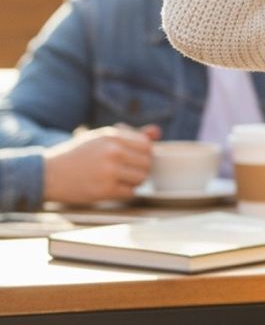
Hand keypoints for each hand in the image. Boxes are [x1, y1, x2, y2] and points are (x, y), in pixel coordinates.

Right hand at [42, 123, 160, 204]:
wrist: (48, 174)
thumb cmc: (77, 154)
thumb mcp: (101, 137)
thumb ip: (131, 135)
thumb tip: (157, 132)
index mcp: (113, 136)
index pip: (147, 145)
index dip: (145, 153)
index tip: (136, 158)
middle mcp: (113, 152)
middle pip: (147, 162)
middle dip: (141, 167)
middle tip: (129, 170)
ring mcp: (109, 172)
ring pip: (141, 178)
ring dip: (135, 180)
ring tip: (121, 179)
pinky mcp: (104, 190)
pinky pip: (130, 192)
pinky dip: (127, 192)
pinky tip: (115, 187)